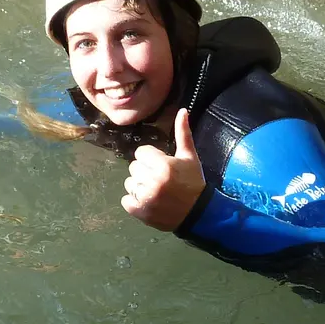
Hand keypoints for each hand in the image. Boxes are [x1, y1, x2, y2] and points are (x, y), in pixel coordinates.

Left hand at [122, 109, 204, 231]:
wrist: (199, 213)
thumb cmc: (194, 182)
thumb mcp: (190, 157)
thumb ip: (183, 133)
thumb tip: (182, 110)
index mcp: (163, 165)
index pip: (141, 152)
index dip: (151, 158)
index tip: (162, 165)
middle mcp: (152, 181)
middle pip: (134, 167)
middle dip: (145, 172)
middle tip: (160, 179)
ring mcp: (146, 198)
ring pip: (129, 183)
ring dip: (139, 187)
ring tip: (155, 191)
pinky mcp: (141, 212)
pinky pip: (126, 200)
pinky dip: (134, 202)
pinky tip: (148, 201)